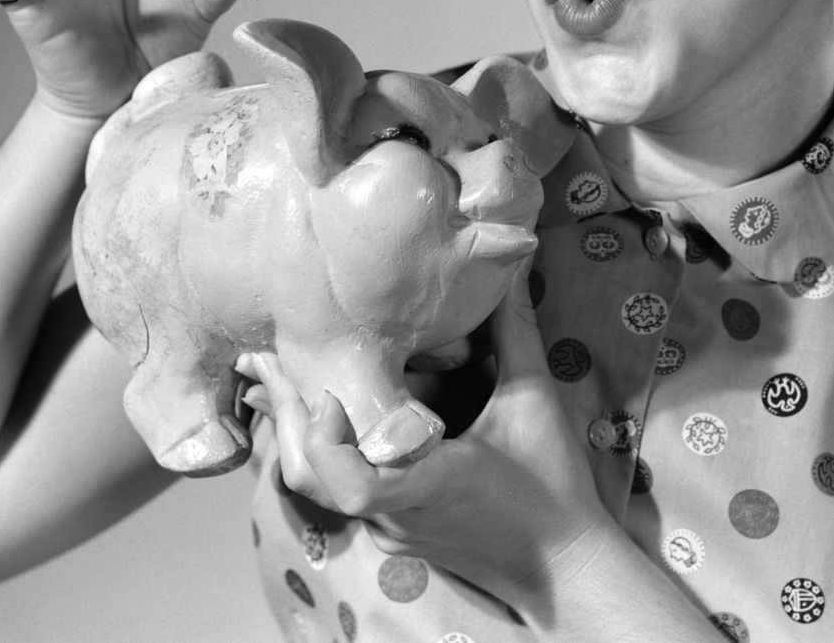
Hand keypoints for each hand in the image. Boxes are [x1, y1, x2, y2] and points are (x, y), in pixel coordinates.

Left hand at [265, 265, 613, 610]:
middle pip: (312, 481)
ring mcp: (391, 532)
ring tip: (283, 378)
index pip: (354, 487)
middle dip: (287, 416)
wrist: (564, 570)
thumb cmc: (554, 487)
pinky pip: (339, 495)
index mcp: (431, 485)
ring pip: (318, 490)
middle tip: (268, 359)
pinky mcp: (394, 536)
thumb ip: (515, 332)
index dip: (327, 441)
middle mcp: (398, 516)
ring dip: (299, 433)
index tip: (329, 392)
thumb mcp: (535, 403)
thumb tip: (511, 264)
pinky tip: (322, 413)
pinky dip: (322, 452)